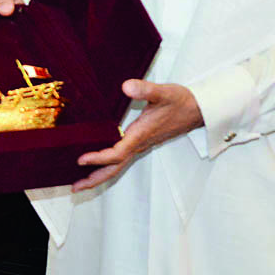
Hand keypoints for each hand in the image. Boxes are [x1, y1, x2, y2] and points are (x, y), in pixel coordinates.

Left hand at [71, 80, 203, 191]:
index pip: (117, 153)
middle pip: (115, 168)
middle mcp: (140, 144)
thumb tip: (126, 86)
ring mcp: (141, 145)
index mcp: (141, 135)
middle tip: (75, 188)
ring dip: (100, 175)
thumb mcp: (164, 92)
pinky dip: (108, 165)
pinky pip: (122, 158)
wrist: (200, 110)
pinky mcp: (143, 142)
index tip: (81, 159)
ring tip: (81, 183)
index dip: (99, 158)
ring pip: (118, 165)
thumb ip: (145, 89)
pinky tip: (99, 163)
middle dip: (95, 179)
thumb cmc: (182, 101)